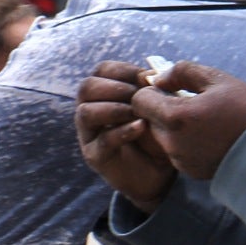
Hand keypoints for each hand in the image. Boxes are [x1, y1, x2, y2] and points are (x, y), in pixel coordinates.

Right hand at [77, 62, 176, 209]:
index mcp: (103, 95)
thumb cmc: (157, 135)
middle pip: (87, 88)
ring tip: (138, 113)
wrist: (159, 174)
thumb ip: (151, 90)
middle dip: (115, 88)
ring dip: (114, 109)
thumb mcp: (157, 108)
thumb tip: (150, 74)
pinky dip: (122, 131)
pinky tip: (141, 127)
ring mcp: (90, 135)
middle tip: (139, 97)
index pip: (101, 71)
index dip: (123, 70)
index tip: (146, 78)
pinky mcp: (95, 156)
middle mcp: (90, 112)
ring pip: (85, 113)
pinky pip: (102, 140)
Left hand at [130, 62, 245, 179]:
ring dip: (175, 125)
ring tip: (205, 118)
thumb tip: (158, 78)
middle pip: (149, 119)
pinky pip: (177, 151)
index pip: (140, 100)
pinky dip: (186, 141)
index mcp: (177, 117)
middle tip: (191, 101)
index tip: (171, 87)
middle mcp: (172, 143)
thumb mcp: (219, 80)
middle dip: (163, 108)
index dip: (152, 90)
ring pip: (162, 135)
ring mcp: (180, 160)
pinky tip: (211, 135)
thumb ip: (182, 72)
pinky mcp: (190, 171)